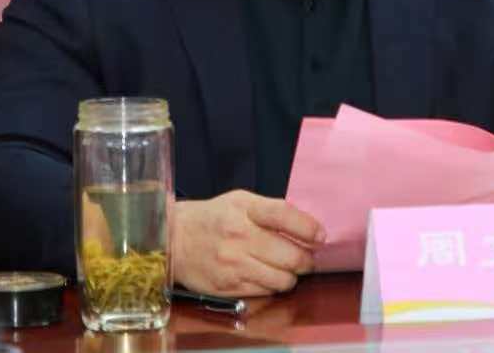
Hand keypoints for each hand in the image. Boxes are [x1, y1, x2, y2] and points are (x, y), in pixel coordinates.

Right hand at [172, 190, 325, 296]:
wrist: (174, 240)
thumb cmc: (211, 218)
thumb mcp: (239, 201)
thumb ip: (271, 209)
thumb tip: (305, 225)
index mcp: (244, 209)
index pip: (284, 215)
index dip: (308, 228)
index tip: (320, 236)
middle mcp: (239, 236)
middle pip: (291, 255)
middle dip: (305, 259)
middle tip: (305, 256)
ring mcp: (234, 264)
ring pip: (283, 279)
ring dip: (291, 275)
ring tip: (285, 267)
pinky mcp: (229, 286)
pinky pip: (266, 291)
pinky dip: (272, 285)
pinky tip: (265, 275)